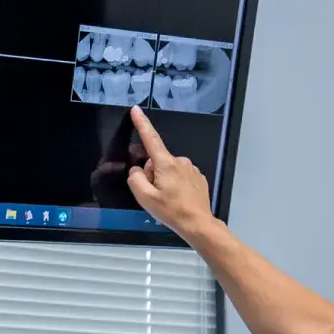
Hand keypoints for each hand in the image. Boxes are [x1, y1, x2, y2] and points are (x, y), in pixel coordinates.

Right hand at [125, 107, 214, 241]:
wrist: (198, 224)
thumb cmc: (171, 211)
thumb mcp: (145, 198)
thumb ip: (135, 179)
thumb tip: (137, 171)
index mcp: (166, 163)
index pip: (150, 138)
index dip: (141, 123)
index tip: (136, 110)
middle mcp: (180, 161)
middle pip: (157, 161)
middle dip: (153, 174)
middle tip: (156, 194)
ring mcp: (191, 169)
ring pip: (169, 169)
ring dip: (165, 180)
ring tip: (169, 199)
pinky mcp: (198, 177)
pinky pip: (181, 176)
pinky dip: (176, 185)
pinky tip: (179, 199)